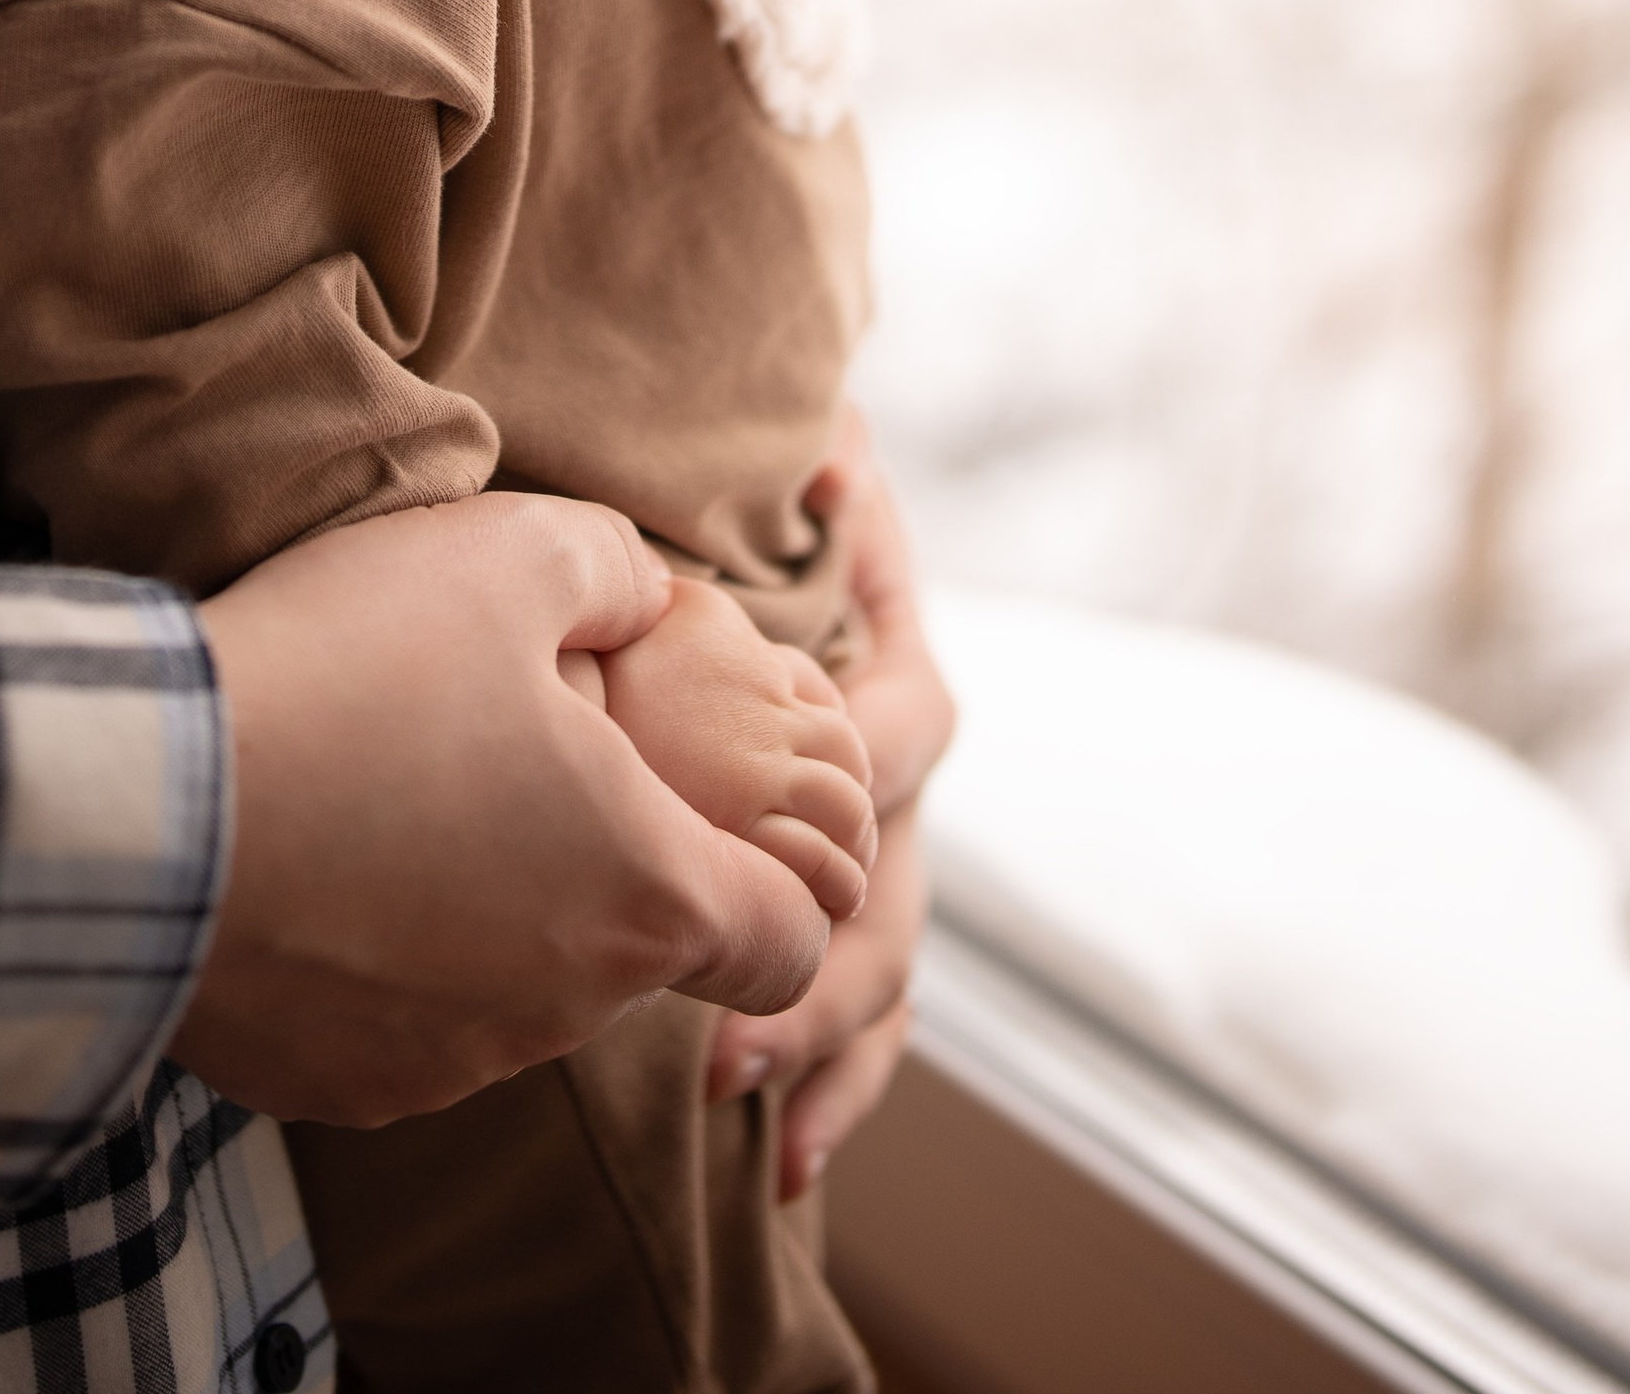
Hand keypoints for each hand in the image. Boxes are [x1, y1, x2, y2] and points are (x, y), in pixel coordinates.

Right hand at [180, 496, 836, 1128]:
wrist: (144, 812)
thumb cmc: (351, 672)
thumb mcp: (511, 552)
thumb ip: (613, 571)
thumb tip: (636, 599)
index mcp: (645, 892)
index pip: (793, 942)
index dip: (784, 878)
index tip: (720, 814)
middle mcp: (566, 1007)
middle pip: (636, 942)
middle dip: (596, 851)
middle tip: (503, 748)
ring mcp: (450, 1062)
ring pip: (519, 982)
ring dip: (488, 902)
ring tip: (389, 791)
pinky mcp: (341, 1083)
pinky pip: (402, 1019)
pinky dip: (384, 954)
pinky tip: (314, 862)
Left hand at [708, 415, 956, 1196]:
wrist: (786, 543)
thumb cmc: (778, 517)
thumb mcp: (804, 482)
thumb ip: (827, 473)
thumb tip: (823, 460)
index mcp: (896, 679)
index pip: (904, 722)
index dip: (860, 771)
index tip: (790, 810)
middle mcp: (900, 785)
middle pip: (890, 882)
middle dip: (814, 955)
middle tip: (725, 1025)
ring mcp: (884, 864)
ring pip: (884, 971)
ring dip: (816, 1038)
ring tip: (733, 1085)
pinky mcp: (850, 927)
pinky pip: (869, 1027)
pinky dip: (834, 1094)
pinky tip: (783, 1168)